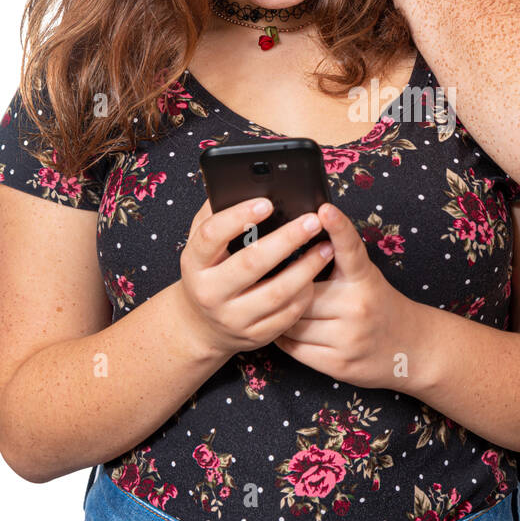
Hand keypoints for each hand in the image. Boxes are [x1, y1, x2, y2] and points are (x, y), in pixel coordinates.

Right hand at [177, 196, 334, 356]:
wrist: (203, 325)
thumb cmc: (210, 269)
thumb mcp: (204, 243)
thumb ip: (217, 213)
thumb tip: (246, 184)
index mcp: (194, 263)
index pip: (211, 236)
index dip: (238, 217)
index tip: (267, 202)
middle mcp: (209, 292)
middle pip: (250, 264)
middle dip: (286, 239)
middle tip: (312, 220)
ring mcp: (232, 318)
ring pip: (276, 293)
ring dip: (306, 268)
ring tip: (325, 247)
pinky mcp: (255, 336)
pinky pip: (287, 315)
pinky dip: (305, 294)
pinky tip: (316, 275)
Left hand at [275, 201, 422, 389]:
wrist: (412, 348)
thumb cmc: (379, 305)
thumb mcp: (366, 277)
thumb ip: (336, 262)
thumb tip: (294, 243)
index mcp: (364, 278)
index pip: (350, 249)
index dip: (338, 227)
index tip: (324, 209)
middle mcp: (358, 306)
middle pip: (302, 293)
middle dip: (289, 291)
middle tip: (280, 286)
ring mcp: (349, 338)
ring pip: (293, 323)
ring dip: (283, 316)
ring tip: (284, 310)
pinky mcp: (339, 365)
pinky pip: (295, 349)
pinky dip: (284, 338)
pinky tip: (288, 330)